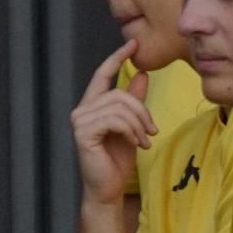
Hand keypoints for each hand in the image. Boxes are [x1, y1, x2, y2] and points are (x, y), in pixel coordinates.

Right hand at [70, 41, 156, 204]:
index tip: (133, 43)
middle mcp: (81, 110)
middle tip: (153, 130)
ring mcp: (79, 121)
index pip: (103, 74)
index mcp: (92, 105)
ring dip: (139, 124)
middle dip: (142, 110)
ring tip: (145, 140)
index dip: (117, 57)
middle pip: (119, 94)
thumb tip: (142, 74)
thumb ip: (134, 101)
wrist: (109, 188)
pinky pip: (115, 120)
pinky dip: (131, 131)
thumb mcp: (132, 125)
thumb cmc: (117, 159)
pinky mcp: (83, 134)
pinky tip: (137, 144)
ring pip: (119, 107)